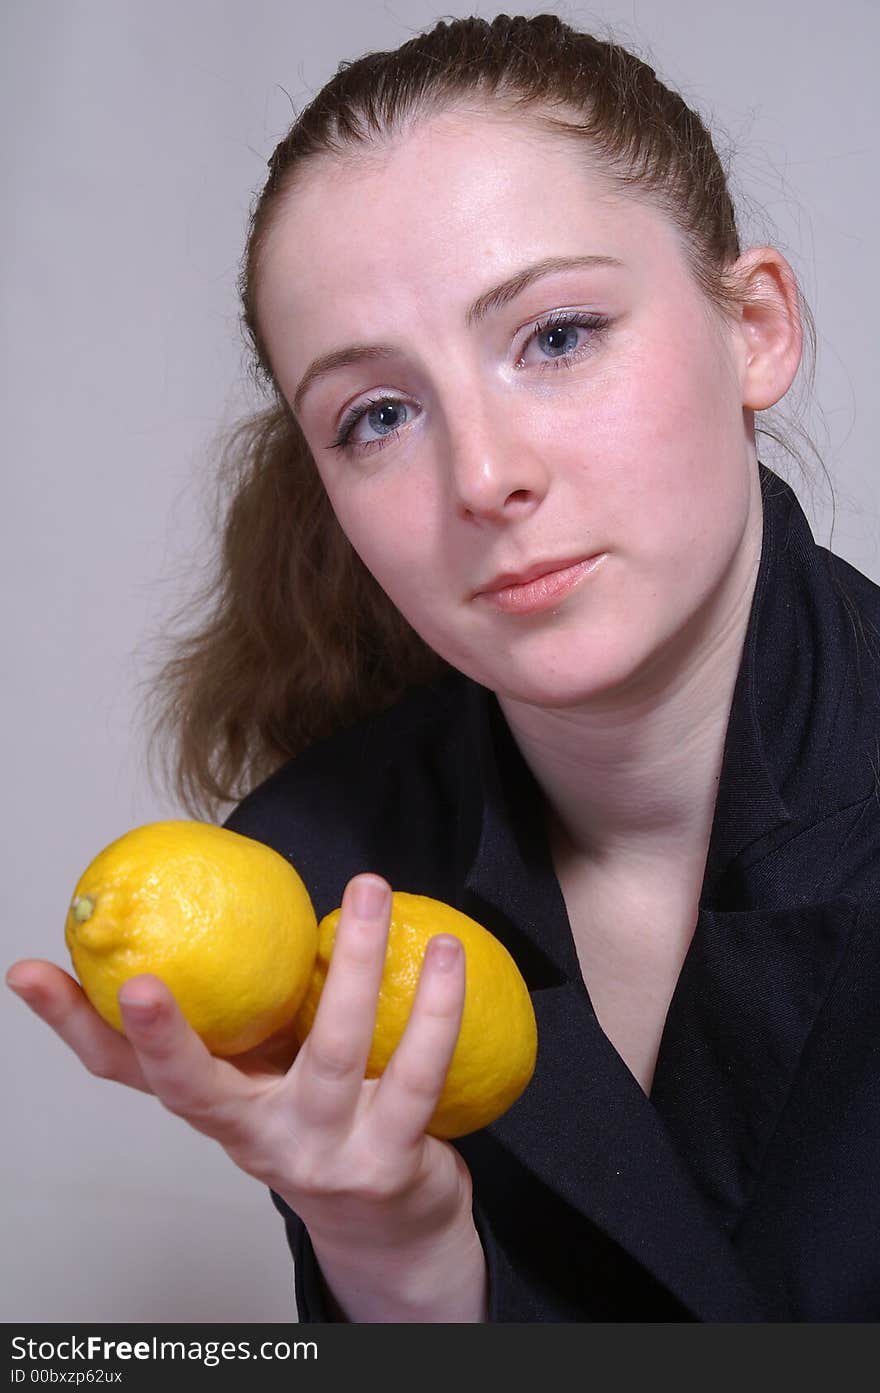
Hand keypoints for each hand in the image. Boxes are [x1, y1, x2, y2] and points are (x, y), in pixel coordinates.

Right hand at [7, 873, 483, 1317]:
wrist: (395, 1225)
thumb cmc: (323, 1120)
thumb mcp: (268, 1071)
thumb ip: (243, 1009)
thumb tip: (208, 902)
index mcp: (219, 1109)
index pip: (127, 1073)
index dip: (77, 1024)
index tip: (35, 972)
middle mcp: (256, 1142)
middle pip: (201, 1087)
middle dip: (164, 1036)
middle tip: (143, 975)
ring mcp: (321, 1157)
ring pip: (330, 1055)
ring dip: (353, 965)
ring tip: (367, 888)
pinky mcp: (388, 1164)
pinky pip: (417, 1075)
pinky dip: (435, 1009)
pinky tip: (444, 951)